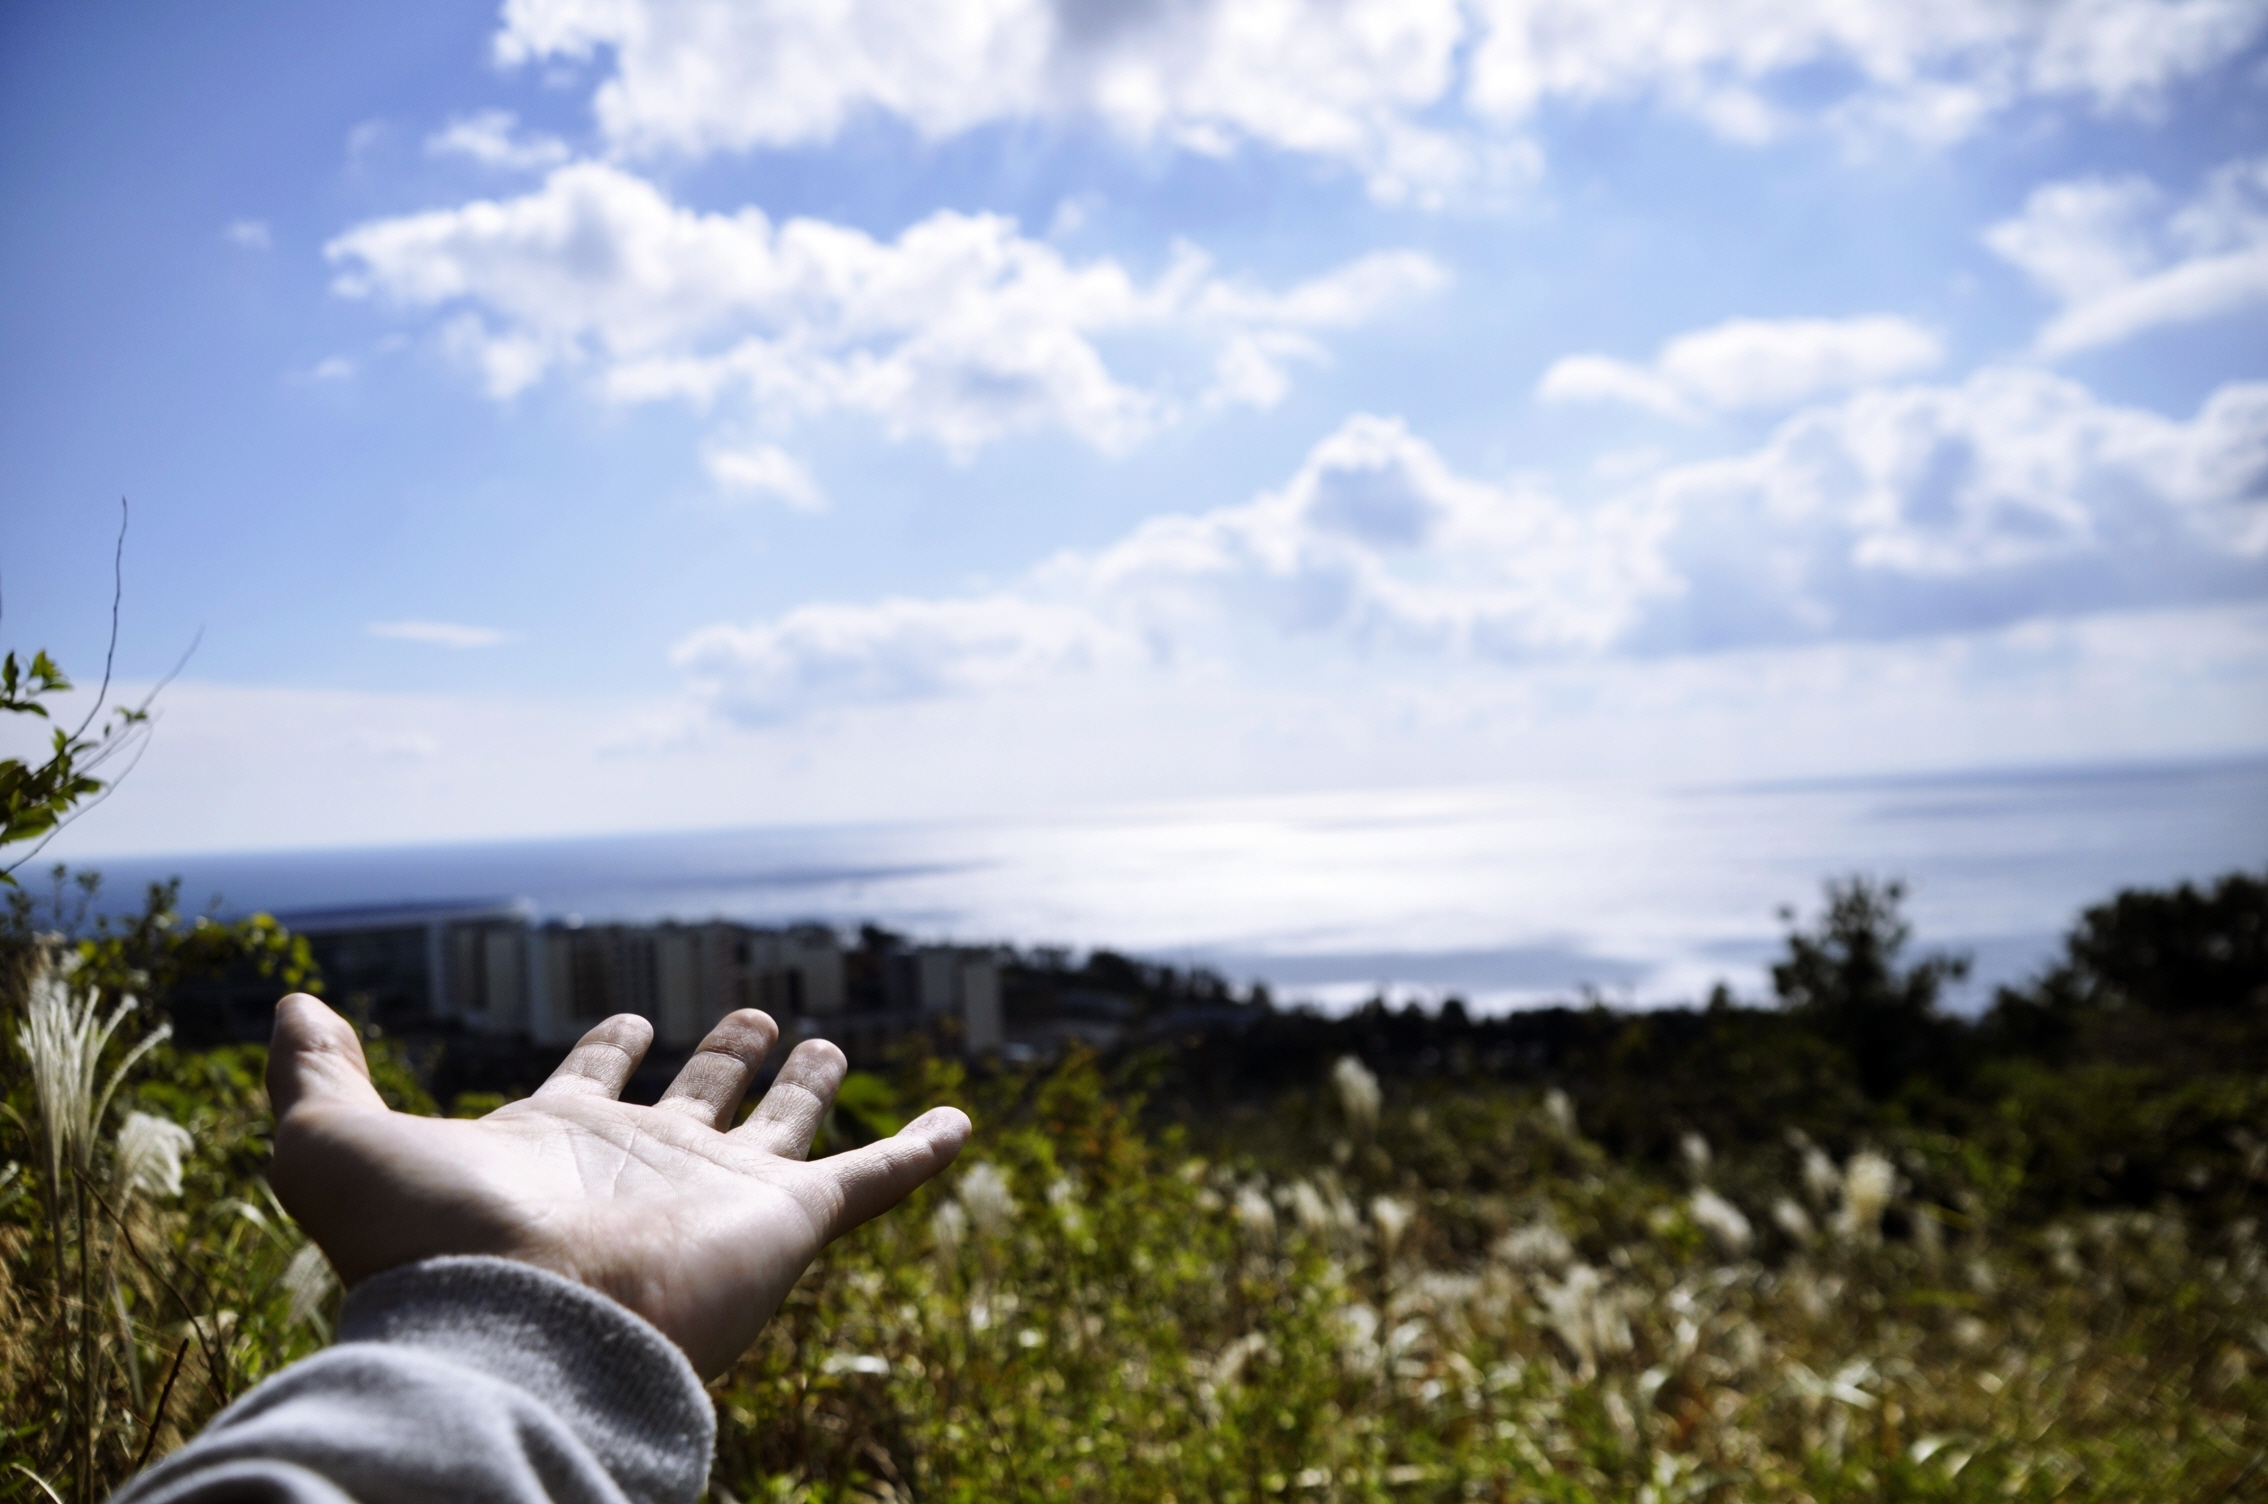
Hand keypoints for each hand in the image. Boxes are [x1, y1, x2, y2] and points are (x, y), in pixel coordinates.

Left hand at [266, 993, 969, 1376]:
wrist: (523, 1329)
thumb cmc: (427, 1247)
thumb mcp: (337, 1142)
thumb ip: (316, 1073)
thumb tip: (286, 1007)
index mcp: (561, 1143)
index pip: (596, 1082)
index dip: (611, 1047)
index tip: (630, 1019)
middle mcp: (647, 1167)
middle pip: (699, 1101)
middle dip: (723, 1061)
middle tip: (750, 1019)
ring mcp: (721, 1194)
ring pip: (782, 1129)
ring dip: (807, 1090)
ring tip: (831, 1048)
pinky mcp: (787, 1221)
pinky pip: (873, 1178)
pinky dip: (918, 1150)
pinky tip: (957, 1119)